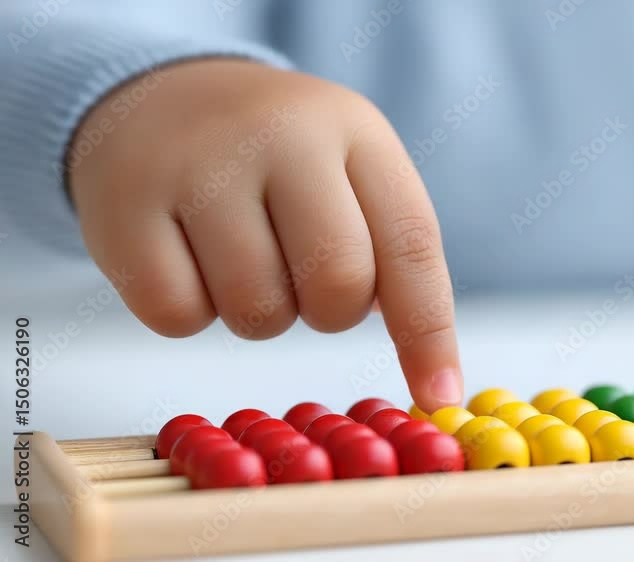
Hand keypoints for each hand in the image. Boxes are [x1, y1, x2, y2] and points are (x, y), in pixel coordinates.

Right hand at [68, 59, 461, 411]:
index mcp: (354, 131)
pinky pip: (178, 316)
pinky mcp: (124, 207)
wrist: (159, 97)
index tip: (439, 398)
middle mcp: (281, 137)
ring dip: (259, 313)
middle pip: (338, 285)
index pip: (410, 244)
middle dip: (329, 312)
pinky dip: (189, 311)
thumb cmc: (277, 159)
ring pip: (258, 311)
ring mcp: (198, 166)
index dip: (428, 332)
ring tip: (241, 257)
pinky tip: (184, 258)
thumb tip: (431, 378)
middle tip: (302, 278)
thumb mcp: (348, 172)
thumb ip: (392, 253)